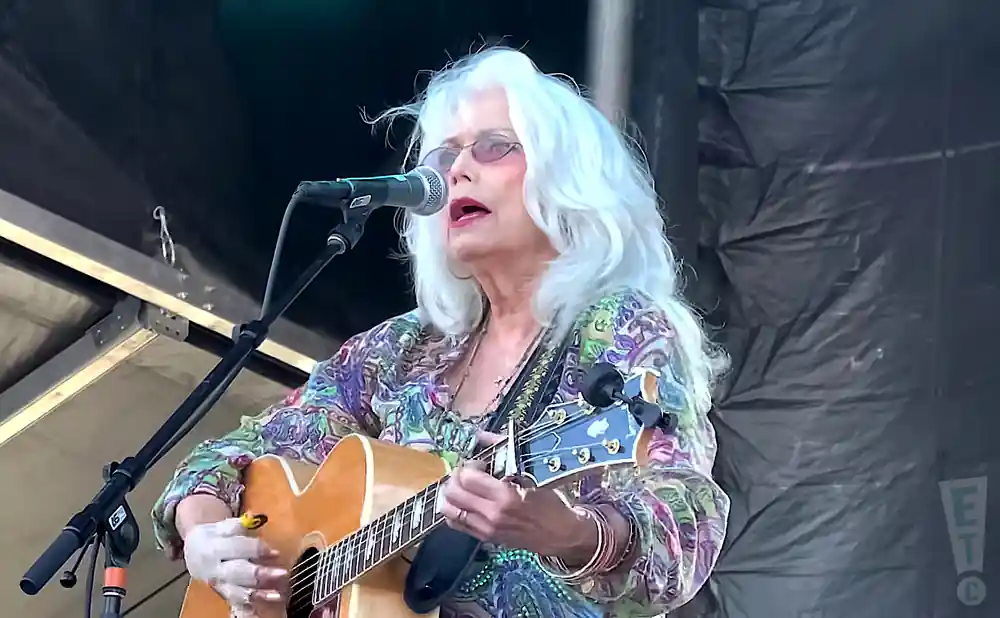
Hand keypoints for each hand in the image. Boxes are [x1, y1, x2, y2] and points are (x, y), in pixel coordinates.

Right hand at [184, 518, 286, 612]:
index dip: (257, 549)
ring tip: (277, 595)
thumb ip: (238, 524)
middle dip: (260, 574)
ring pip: (236, 591)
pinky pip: (235, 601)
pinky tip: (261, 607)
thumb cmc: (213, 536)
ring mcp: (218, 583)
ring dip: (258, 594)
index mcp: (214, 547)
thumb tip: (256, 517)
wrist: (193, 551)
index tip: (275, 552)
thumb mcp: (222, 526)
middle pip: (238, 572)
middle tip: (282, 574)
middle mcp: (214, 568)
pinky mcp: (221, 593)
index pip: (237, 548)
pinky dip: (248, 605)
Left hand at [436, 452, 595, 560]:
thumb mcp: (533, 474)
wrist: (561, 534)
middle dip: (456, 477)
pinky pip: (456, 523)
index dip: (469, 465)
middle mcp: (491, 515)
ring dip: (450, 493)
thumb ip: (505, 451)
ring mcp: (486, 529)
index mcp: (505, 497)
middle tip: (468, 472)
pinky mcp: (485, 538)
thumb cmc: (550, 502)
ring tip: (463, 486)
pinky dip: (454, 509)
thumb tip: (482, 435)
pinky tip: (465, 501)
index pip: (467, 478)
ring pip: (448, 510)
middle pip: (453, 493)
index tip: (480, 462)